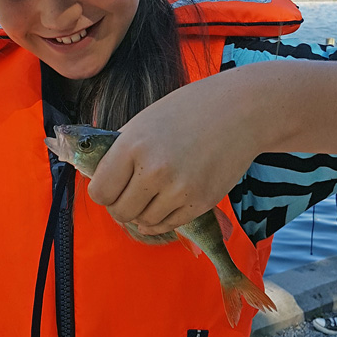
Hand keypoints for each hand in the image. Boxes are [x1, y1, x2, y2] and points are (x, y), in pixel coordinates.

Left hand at [87, 66, 267, 234]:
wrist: (239, 110)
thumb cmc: (187, 111)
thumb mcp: (143, 122)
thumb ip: (120, 151)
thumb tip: (97, 177)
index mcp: (132, 146)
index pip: (99, 192)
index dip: (102, 192)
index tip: (111, 187)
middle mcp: (154, 170)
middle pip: (120, 212)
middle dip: (120, 207)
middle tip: (129, 194)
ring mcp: (179, 189)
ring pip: (144, 222)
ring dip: (143, 213)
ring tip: (151, 194)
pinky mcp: (202, 203)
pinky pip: (169, 225)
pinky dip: (162, 219)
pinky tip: (165, 203)